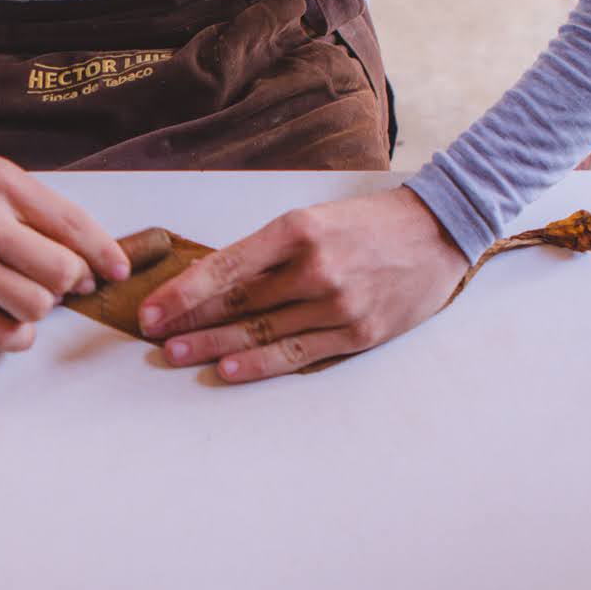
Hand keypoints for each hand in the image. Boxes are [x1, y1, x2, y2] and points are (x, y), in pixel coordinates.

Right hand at [0, 157, 130, 351]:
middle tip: (56, 286)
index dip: (104, 255)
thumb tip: (81, 253)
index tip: (116, 272)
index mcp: (1, 182)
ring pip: (35, 305)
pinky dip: (16, 338)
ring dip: (39, 312)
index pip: (73, 224)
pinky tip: (11, 327)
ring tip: (25, 303)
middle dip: (69, 286)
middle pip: (62, 271)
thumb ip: (29, 208)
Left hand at [142, 187, 467, 381]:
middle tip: (154, 336)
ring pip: (261, 331)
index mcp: (298, 230)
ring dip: (214, 345)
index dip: (184, 293)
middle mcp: (316, 268)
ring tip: (178, 353)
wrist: (439, 232)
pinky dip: (259, 363)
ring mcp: (338, 304)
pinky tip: (227, 370)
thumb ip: (268, 251)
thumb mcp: (313, 220)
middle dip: (190, 320)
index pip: (227, 267)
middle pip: (239, 303)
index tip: (152, 310)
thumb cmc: (368, 224)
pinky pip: (298, 353)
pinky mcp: (358, 333)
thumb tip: (212, 281)